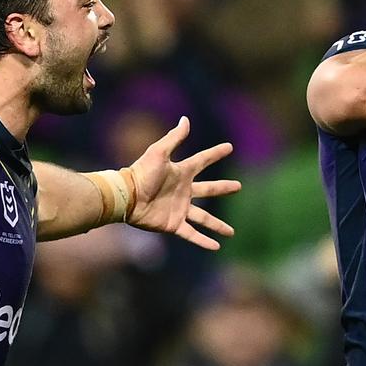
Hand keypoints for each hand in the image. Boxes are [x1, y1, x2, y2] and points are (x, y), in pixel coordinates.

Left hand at [126, 116, 241, 249]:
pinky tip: (216, 246)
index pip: (203, 161)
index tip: (229, 147)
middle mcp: (184, 191)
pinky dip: (204, 241)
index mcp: (182, 173)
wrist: (127, 197)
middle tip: (238, 186)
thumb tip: (186, 119)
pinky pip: (192, 234)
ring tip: (231, 232)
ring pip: (204, 218)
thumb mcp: (158, 152)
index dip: (215, 153)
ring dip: (218, 225)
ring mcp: (180, 209)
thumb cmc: (141, 173)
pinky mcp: (174, 224)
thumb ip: (174, 138)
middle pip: (209, 189)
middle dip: (223, 187)